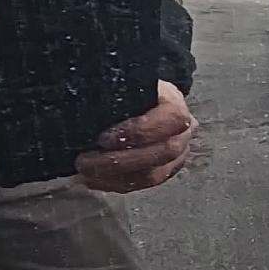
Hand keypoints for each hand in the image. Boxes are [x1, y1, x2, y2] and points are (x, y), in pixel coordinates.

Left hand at [75, 81, 196, 192]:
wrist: (142, 104)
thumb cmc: (129, 93)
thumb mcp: (125, 84)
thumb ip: (113, 92)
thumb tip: (86, 103)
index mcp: (175, 105)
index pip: (170, 119)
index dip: (139, 131)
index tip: (103, 138)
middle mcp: (183, 132)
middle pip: (162, 152)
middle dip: (120, 161)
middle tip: (85, 161)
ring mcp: (178, 156)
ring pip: (153, 174)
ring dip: (115, 177)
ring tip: (85, 173)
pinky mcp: (166, 172)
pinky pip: (145, 184)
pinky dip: (117, 184)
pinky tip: (94, 180)